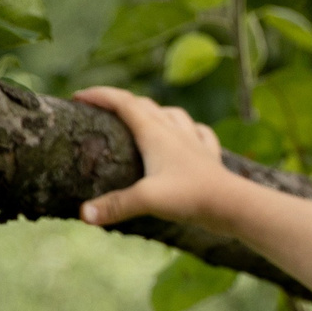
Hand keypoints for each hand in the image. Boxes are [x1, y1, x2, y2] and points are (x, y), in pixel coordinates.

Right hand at [73, 86, 231, 226]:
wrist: (233, 204)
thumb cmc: (191, 196)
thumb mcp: (148, 200)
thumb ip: (115, 206)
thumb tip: (84, 214)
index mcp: (155, 133)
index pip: (123, 103)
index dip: (99, 96)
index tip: (78, 96)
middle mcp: (174, 131)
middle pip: (143, 105)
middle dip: (119, 102)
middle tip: (100, 108)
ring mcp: (193, 141)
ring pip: (171, 114)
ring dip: (153, 111)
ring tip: (143, 117)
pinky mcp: (208, 156)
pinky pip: (198, 133)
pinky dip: (187, 129)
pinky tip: (188, 134)